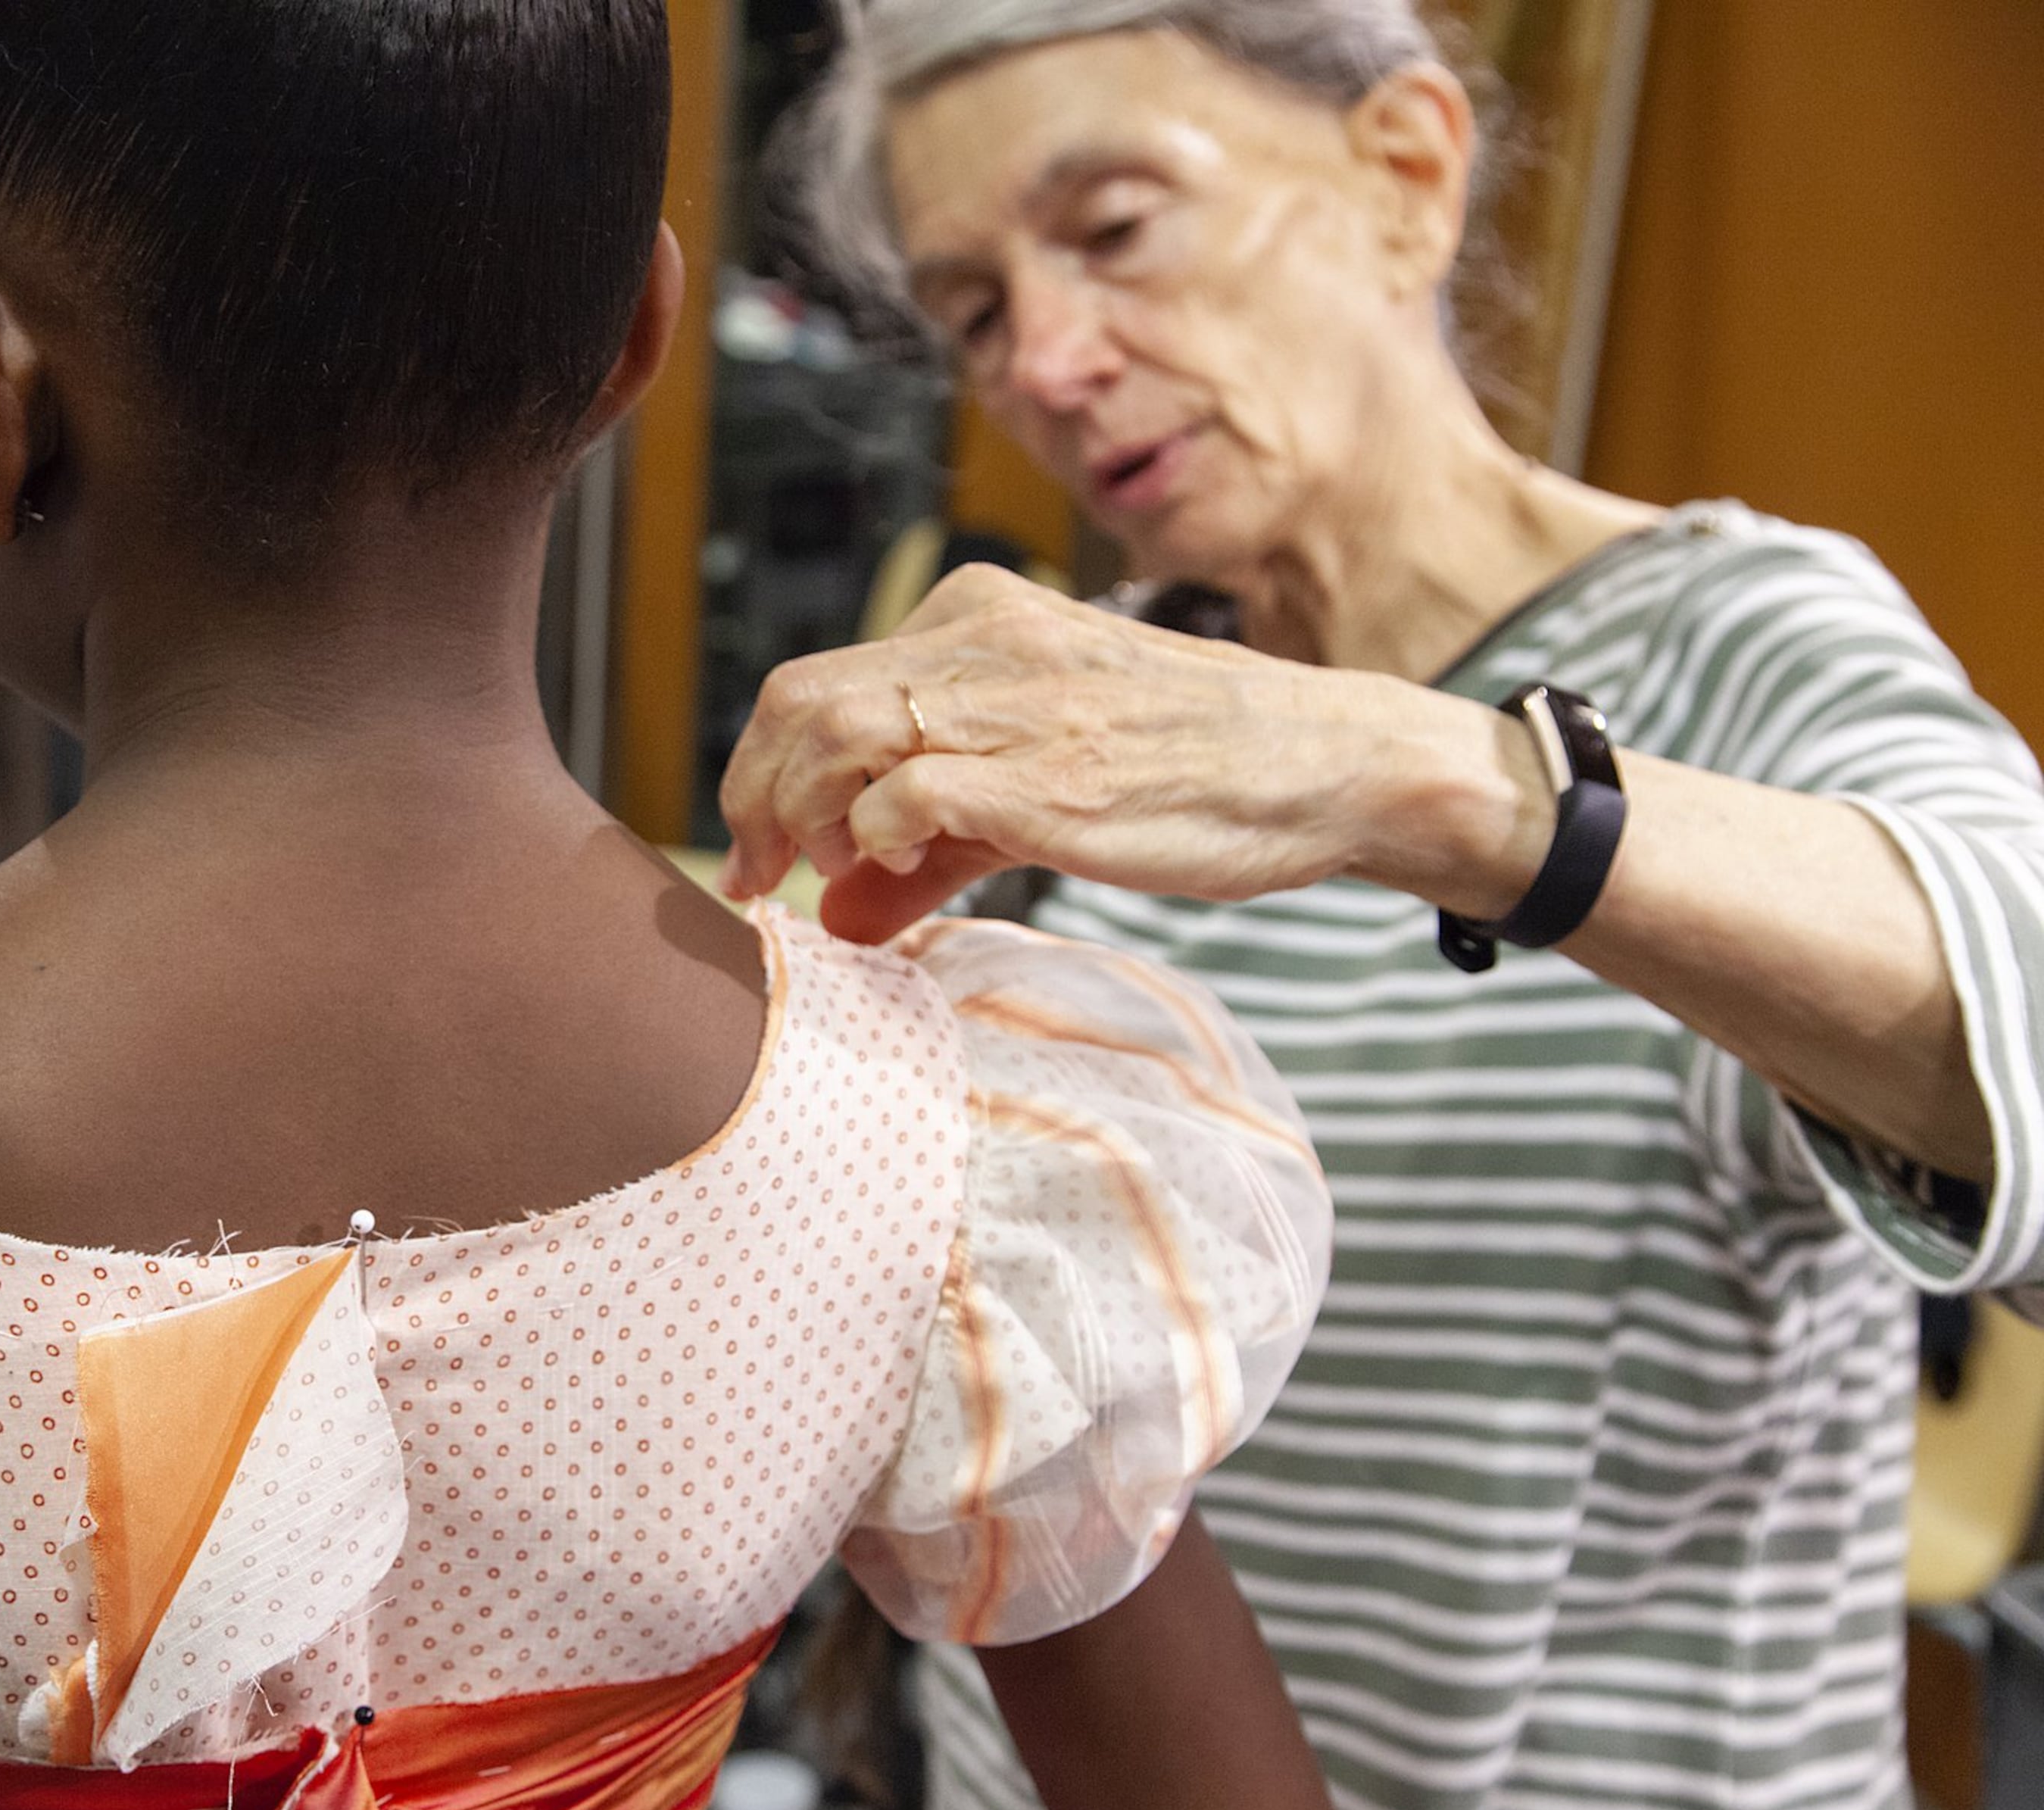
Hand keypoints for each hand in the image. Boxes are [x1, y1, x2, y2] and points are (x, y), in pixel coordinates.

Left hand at [716, 564, 1535, 943]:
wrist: (1330, 765)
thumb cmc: (1192, 774)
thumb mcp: (1040, 792)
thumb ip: (930, 851)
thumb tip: (838, 919)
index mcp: (975, 619)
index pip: (815, 681)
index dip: (761, 772)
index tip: (758, 856)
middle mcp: (982, 640)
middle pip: (797, 700)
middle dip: (752, 798)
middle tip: (755, 880)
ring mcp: (1015, 700)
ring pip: (832, 732)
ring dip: (798, 817)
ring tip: (819, 878)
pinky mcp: (1047, 771)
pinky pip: (909, 792)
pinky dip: (875, 842)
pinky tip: (895, 878)